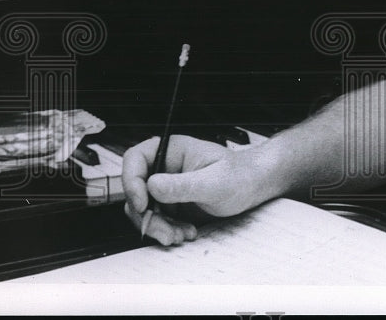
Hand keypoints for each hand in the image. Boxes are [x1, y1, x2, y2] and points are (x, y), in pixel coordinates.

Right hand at [121, 134, 261, 245]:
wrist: (254, 189)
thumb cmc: (240, 175)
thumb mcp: (214, 182)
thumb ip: (184, 185)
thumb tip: (152, 184)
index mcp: (173, 150)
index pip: (136, 158)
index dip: (131, 181)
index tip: (143, 204)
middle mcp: (165, 167)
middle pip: (136, 190)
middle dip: (147, 215)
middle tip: (165, 232)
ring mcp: (167, 187)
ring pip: (144, 210)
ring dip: (158, 227)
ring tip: (181, 235)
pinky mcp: (171, 205)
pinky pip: (157, 220)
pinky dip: (167, 231)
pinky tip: (187, 233)